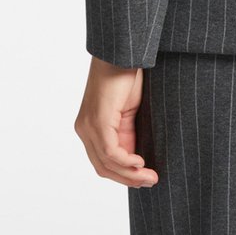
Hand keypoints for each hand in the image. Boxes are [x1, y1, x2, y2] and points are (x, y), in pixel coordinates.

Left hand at [74, 57, 158, 187]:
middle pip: (103, 167)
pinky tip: (141, 162)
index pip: (103, 162)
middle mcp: (84, 129)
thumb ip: (128, 133)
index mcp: (90, 128)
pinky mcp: (98, 121)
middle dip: (128, 179)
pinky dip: (127, 161)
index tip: (145, 179)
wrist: (121, 52)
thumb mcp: (128, 112)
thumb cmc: (126, 76)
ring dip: (130, 174)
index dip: (123, 175)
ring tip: (150, 176)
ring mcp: (88, 126)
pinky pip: (111, 151)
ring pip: (107, 162)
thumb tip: (139, 158)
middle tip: (151, 181)